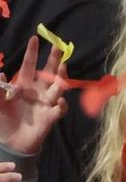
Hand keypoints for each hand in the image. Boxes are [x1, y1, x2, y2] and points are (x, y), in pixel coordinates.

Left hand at [0, 36, 67, 154]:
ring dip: (61, 78)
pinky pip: (59, 109)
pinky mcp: (51, 116)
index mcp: (24, 85)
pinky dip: (61, 105)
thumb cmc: (5, 121)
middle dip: (54, 59)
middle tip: (59, 47)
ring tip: (63, 69)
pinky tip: (59, 102)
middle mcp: (38, 91)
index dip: (32, 52)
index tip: (34, 38)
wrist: (12, 143)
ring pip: (58, 87)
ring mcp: (46, 103)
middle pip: (48, 72)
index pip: (29, 65)